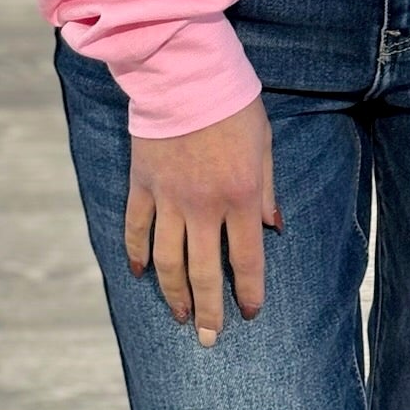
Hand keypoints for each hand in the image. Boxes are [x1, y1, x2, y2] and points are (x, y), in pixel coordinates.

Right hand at [126, 93, 279, 344]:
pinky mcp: (142, 185)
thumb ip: (266, 187)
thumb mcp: (263, 142)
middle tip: (210, 339)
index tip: (248, 313)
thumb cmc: (232, 102)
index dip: (247, 292)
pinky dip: (137, 254)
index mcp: (239, 196)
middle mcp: (203, 206)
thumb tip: (273, 227)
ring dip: (173, 294)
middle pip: (203, 272)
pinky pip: (136, 230)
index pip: (245, 260)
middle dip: (210, 310)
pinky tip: (141, 274)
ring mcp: (168, 198)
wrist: (184, 71)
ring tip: (180, 315)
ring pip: (168, 261)